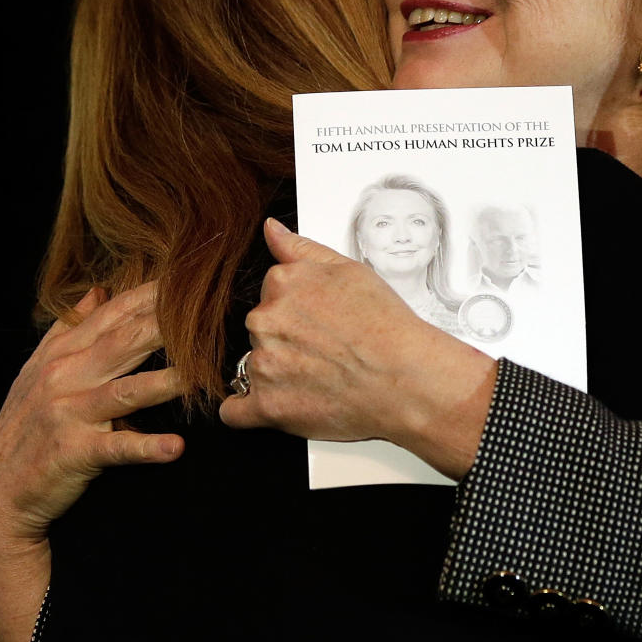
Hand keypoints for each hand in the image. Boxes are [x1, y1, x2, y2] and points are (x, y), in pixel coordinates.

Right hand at [0, 283, 185, 548]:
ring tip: (200, 374)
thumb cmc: (24, 421)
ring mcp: (70, 413)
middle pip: (125, 342)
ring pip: (126, 391)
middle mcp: (66, 376)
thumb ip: (69, 327)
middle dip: (166, 326)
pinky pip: (117, 448)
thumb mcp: (39, 367)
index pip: (113, 315)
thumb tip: (98, 290)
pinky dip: (146, 447)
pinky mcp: (75, 452)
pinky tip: (175, 447)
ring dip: (165, 382)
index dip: (151, 296)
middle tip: (209, 315)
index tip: (187, 281)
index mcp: (63, 353)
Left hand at [219, 219, 496, 480]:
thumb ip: (301, 248)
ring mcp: (262, 364)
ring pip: (254, 366)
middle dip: (287, 340)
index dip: (299, 310)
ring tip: (320, 379)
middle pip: (262, 329)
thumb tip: (271, 230)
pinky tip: (280, 404)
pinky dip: (251, 410)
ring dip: (277, 373)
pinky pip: (236, 411)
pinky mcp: (266, 406)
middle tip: (326, 352)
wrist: (405, 380)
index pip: (272, 294)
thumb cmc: (387, 328)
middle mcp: (265, 320)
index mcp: (283, 283)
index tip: (320, 323)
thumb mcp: (350, 270)